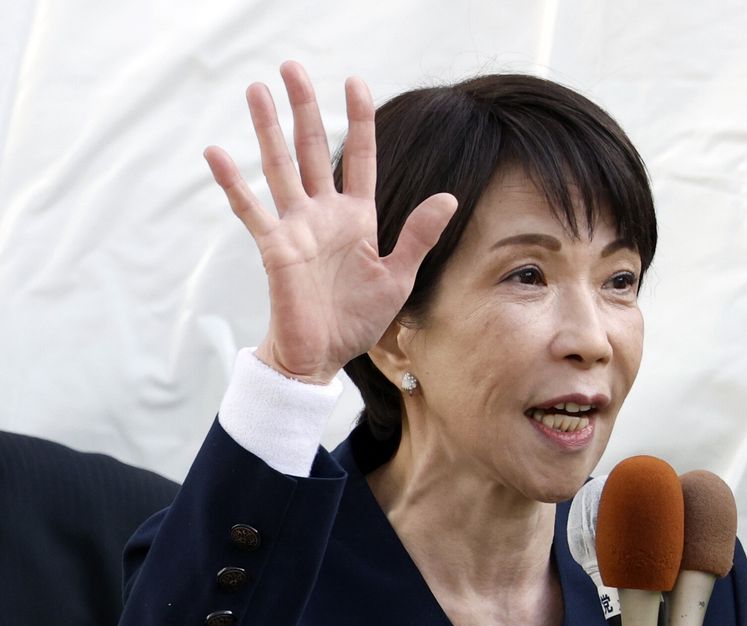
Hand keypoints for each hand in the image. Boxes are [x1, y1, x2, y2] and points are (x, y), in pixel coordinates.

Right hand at [204, 61, 456, 383]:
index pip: (359, 158)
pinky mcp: (274, 248)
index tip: (355, 82)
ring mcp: (296, 227)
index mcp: (357, 218)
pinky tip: (217, 153)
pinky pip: (251, 209)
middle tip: (292, 67)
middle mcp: (324, 214)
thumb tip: (449, 197)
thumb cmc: (358, 319)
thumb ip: (418, 235)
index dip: (359, 120)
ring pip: (280, 167)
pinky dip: (233, 183)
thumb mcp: (399, 276)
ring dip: (268, 129)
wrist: (324, 356)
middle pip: (313, 150)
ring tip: (257, 89)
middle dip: (304, 109)